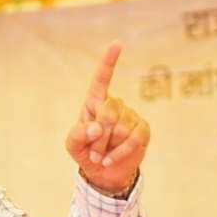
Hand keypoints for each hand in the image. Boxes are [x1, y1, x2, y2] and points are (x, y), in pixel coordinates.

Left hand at [65, 41, 149, 195]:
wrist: (103, 172)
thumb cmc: (86, 151)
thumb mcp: (73, 144)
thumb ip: (78, 134)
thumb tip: (97, 127)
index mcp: (95, 102)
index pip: (102, 79)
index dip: (109, 62)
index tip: (117, 44)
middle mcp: (115, 105)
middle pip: (108, 112)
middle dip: (98, 137)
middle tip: (93, 151)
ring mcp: (130, 116)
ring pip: (120, 129)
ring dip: (107, 147)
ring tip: (102, 155)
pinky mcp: (143, 130)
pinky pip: (133, 139)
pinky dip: (119, 153)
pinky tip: (111, 160)